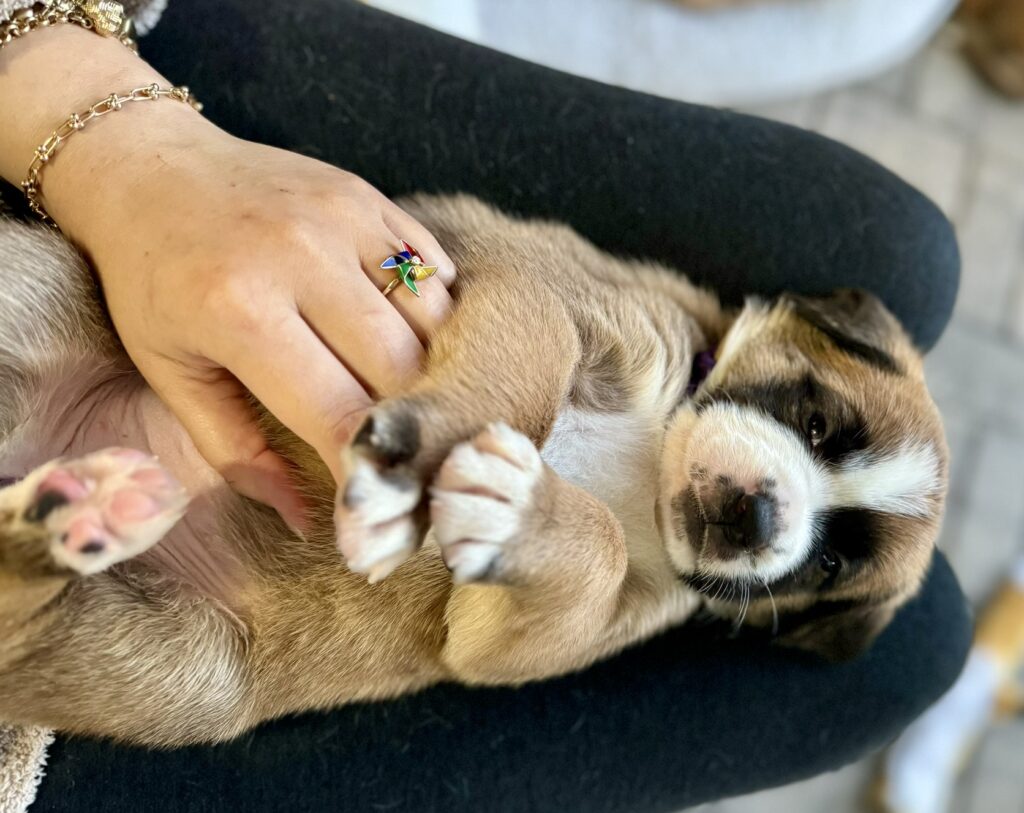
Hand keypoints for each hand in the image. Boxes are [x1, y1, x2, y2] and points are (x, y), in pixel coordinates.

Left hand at [50, 111, 453, 529]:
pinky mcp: (369, 198)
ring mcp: (344, 219)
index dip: (366, 473)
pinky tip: (412, 341)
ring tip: (413, 405)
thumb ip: (238, 453)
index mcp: (240, 311)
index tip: (379, 515)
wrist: (151, 168)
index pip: (336, 413)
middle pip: (402, 369)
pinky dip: (436, 319)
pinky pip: (435, 272)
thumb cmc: (154, 281)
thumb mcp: (170, 373)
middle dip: (410, 428)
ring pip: (434, 322)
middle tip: (406, 461)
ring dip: (432, 374)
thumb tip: (308, 521)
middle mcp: (301, 258)